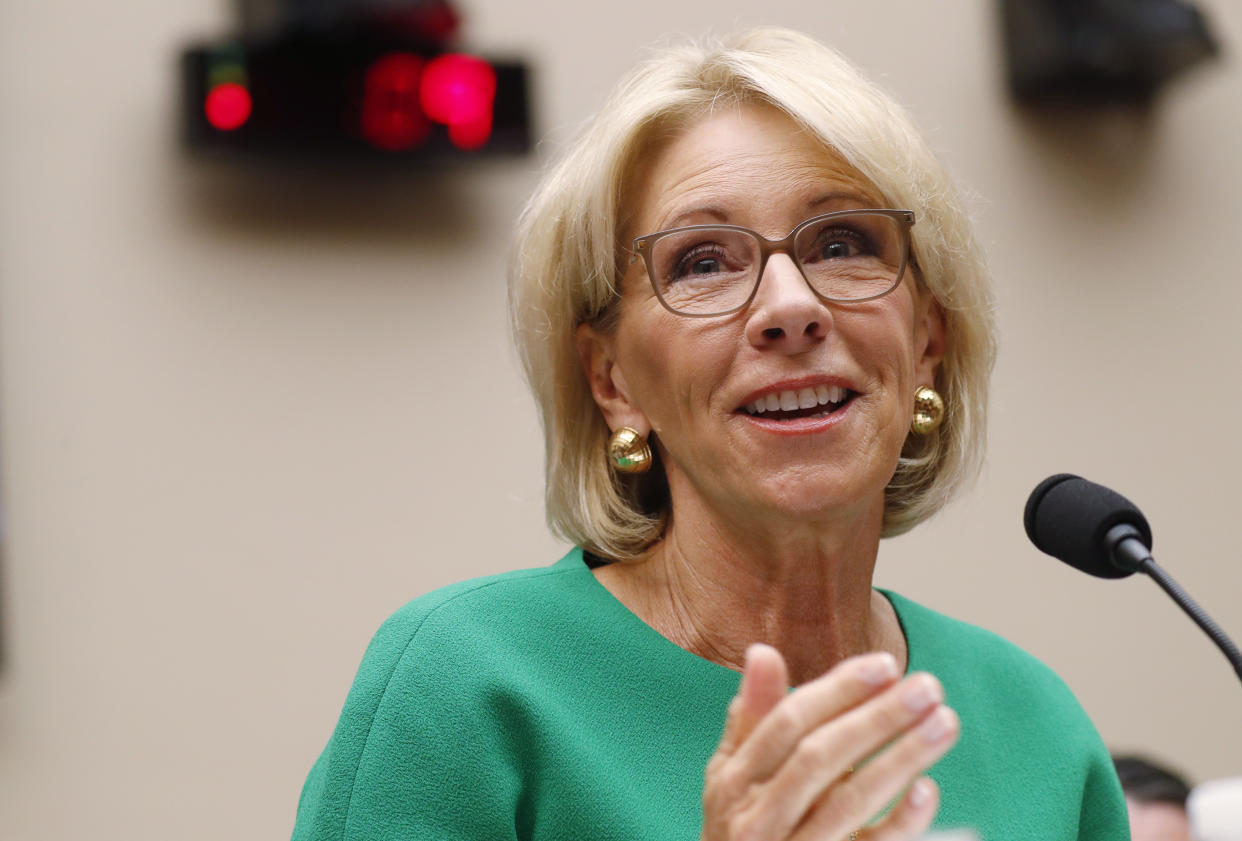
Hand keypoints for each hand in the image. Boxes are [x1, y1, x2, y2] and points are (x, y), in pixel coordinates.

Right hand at [701, 645, 958, 840]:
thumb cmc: (744, 831)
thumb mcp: (735, 778)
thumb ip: (752, 718)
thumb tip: (763, 650)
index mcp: (733, 784)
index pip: (787, 725)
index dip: (837, 691)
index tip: (886, 665)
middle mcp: (757, 821)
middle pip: (819, 758)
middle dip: (876, 717)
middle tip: (928, 686)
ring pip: (850, 801)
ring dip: (901, 757)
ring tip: (944, 722)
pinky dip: (900, 822)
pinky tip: (927, 788)